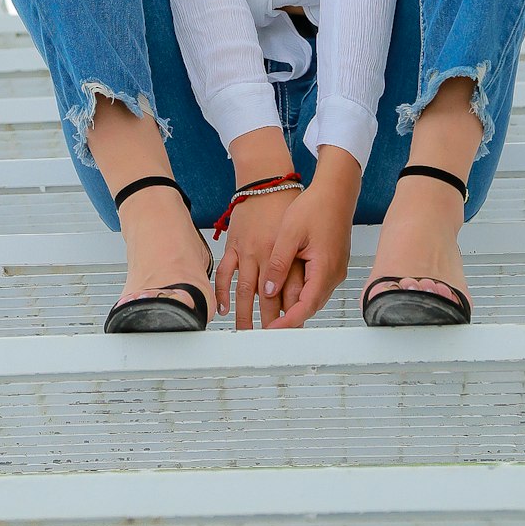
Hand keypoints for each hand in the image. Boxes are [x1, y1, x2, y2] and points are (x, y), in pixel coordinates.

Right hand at [215, 186, 304, 329]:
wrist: (268, 179)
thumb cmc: (290, 206)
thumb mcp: (301, 237)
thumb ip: (295, 267)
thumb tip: (291, 298)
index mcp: (286, 254)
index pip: (289, 296)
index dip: (289, 319)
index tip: (287, 337)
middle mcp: (265, 255)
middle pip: (266, 299)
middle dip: (268, 324)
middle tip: (268, 345)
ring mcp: (247, 251)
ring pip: (244, 291)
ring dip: (243, 315)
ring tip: (245, 334)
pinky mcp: (234, 245)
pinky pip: (226, 273)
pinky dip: (223, 292)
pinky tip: (223, 308)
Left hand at [262, 181, 353, 328]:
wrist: (336, 191)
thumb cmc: (315, 206)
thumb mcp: (289, 233)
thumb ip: (278, 263)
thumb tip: (268, 289)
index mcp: (324, 268)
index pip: (305, 306)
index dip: (287, 322)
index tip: (271, 331)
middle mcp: (334, 274)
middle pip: (310, 306)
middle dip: (289, 319)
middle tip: (268, 328)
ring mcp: (335, 270)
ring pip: (314, 297)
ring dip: (295, 306)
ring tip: (274, 314)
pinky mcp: (333, 264)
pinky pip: (317, 286)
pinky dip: (302, 293)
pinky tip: (287, 291)